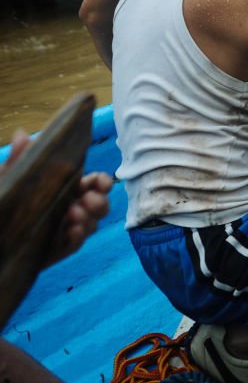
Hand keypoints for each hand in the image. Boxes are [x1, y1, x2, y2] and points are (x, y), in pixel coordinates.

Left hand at [1, 131, 111, 267]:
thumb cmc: (3, 204)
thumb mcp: (8, 180)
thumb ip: (17, 160)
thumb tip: (22, 134)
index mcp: (64, 189)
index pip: (93, 183)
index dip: (102, 182)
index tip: (101, 182)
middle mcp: (71, 208)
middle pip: (100, 205)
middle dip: (100, 202)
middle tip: (88, 200)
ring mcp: (67, 229)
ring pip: (92, 224)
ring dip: (89, 219)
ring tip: (74, 215)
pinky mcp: (58, 248)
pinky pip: (76, 244)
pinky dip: (77, 237)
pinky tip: (71, 232)